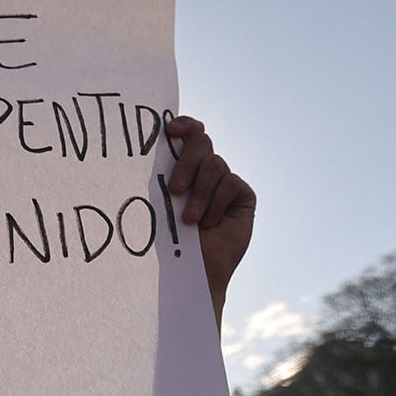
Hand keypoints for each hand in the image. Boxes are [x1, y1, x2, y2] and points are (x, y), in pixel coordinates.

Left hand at [164, 114, 254, 319]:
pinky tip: (210, 224)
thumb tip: (152, 144)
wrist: (190, 270)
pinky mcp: (243, 195)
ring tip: (190, 221)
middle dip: (187, 164)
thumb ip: (162, 174)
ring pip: (216, 164)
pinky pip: (231, 183)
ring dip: (200, 194)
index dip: (184, 125)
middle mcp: (205, 170)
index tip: (169, 131)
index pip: (188, 133)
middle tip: (174, 190)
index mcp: (183, 166)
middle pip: (201, 143)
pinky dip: (216, 204)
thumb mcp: (161, 202)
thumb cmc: (168, 238)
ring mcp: (225, 181)